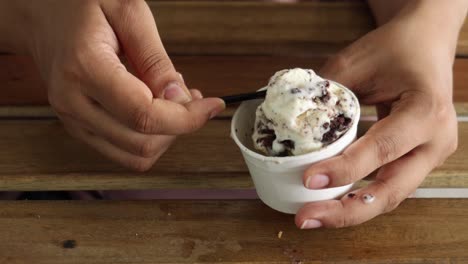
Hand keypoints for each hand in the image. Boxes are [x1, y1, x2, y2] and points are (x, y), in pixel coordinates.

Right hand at [24, 0, 224, 170]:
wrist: (41, 16)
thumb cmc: (80, 5)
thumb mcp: (127, 13)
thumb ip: (156, 60)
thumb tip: (180, 99)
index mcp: (85, 68)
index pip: (144, 116)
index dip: (186, 118)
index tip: (211, 106)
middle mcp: (74, 102)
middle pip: (142, 144)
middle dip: (179, 127)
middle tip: (193, 99)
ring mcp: (73, 120)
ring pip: (134, 156)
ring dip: (166, 137)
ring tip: (175, 104)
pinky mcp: (80, 128)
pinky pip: (123, 151)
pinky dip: (149, 139)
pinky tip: (157, 112)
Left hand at [296, 6, 458, 227]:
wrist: (426, 43)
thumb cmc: (396, 48)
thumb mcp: (356, 62)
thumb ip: (324, 94)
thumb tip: (287, 121)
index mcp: (426, 111)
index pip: (383, 148)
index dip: (345, 168)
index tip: (309, 179)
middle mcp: (435, 141)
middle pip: (391, 190)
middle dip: (347, 210)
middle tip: (307, 217)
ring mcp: (428, 155)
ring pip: (389, 195)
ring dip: (350, 209)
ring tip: (312, 215)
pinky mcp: (415, 160)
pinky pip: (386, 184)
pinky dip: (357, 195)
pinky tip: (330, 201)